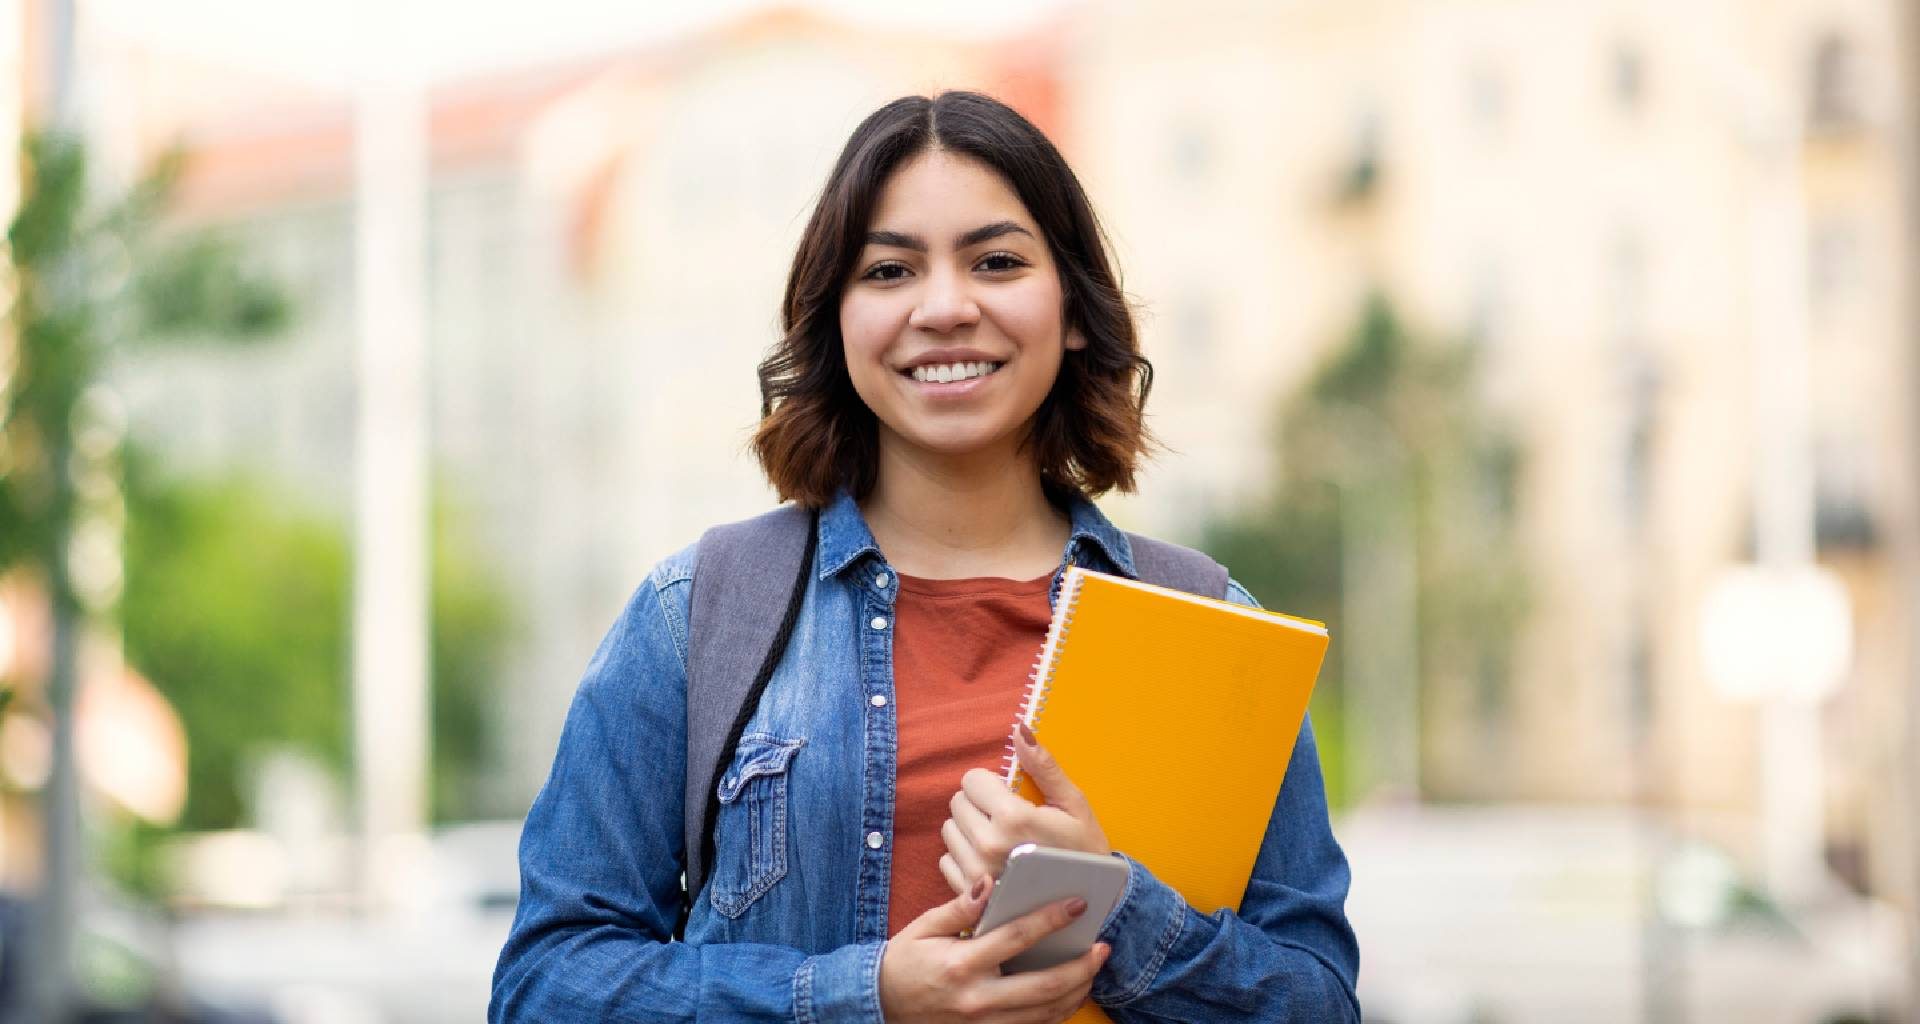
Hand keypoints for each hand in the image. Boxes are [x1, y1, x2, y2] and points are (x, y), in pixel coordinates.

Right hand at [879, 875, 1109, 1022]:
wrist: (882, 1005)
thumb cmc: (904, 962)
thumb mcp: (923, 927)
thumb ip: (958, 906)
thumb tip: (989, 882)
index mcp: (961, 965)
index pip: (1016, 938)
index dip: (1050, 919)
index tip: (1077, 904)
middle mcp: (977, 998)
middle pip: (1043, 986)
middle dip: (1080, 967)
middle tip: (1102, 947)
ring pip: (1044, 1013)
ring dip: (1076, 990)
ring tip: (1094, 968)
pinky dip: (1058, 1012)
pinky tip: (1072, 993)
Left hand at [940, 723, 1108, 895]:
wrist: (1092, 906)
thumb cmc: (1084, 850)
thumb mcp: (1072, 803)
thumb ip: (1043, 765)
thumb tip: (1020, 729)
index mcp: (1012, 817)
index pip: (972, 780)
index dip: (992, 784)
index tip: (1013, 798)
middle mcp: (988, 844)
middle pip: (958, 803)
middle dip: (980, 805)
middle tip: (1009, 821)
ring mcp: (976, 873)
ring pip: (950, 830)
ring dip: (970, 830)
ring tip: (1002, 843)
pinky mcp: (970, 894)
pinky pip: (946, 860)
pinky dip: (964, 858)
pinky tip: (992, 864)